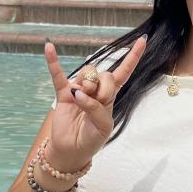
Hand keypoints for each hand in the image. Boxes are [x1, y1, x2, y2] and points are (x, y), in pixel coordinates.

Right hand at [43, 36, 146, 171]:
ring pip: (86, 74)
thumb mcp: (103, 126)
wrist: (72, 151)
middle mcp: (96, 89)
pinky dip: (53, 62)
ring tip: (81, 101)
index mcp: (110, 95)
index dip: (133, 57)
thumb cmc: (92, 139)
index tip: (143, 40)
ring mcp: (79, 89)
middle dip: (102, 88)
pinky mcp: (63, 94)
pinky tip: (49, 47)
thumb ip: (97, 109)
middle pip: (104, 73)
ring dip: (86, 86)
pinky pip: (58, 75)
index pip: (124, 72)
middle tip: (96, 103)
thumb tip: (80, 94)